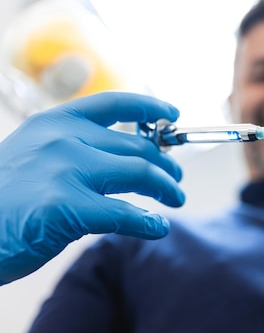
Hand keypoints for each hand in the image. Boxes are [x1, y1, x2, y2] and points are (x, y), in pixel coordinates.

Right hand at [0, 92, 185, 284]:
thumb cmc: (2, 199)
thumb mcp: (34, 157)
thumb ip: (76, 151)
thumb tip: (129, 158)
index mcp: (55, 122)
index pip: (114, 104)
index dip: (149, 106)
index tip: (172, 113)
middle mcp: (63, 139)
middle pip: (137, 148)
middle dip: (165, 164)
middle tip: (176, 179)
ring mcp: (65, 170)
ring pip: (141, 174)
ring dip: (167, 188)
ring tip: (176, 199)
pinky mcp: (67, 207)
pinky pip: (126, 214)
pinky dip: (149, 222)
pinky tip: (158, 228)